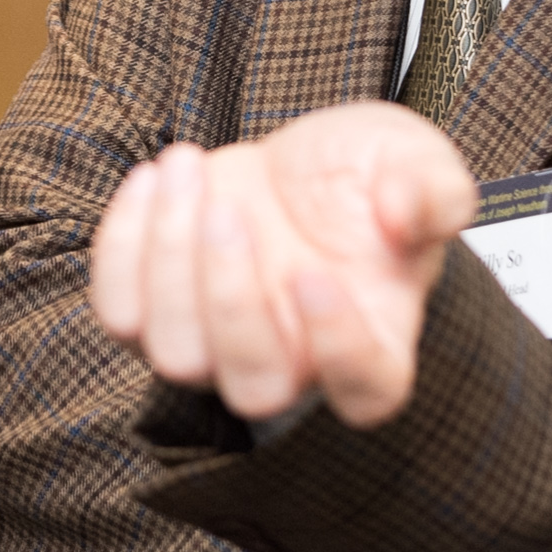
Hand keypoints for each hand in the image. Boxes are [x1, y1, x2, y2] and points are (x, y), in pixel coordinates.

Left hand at [84, 106, 479, 425]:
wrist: (299, 169)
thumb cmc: (366, 178)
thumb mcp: (416, 161)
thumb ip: (433, 189)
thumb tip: (409, 213)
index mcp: (375, 342)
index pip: (365, 390)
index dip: (337, 348)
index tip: (315, 274)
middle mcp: (294, 365)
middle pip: (253, 387)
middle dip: (231, 298)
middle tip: (229, 210)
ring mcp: (217, 351)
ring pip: (175, 355)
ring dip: (169, 257)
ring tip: (188, 167)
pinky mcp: (157, 318)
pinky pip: (117, 313)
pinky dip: (122, 243)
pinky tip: (157, 178)